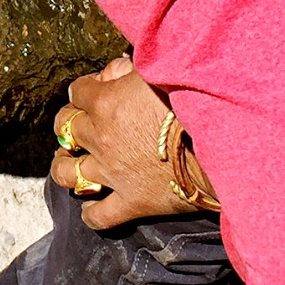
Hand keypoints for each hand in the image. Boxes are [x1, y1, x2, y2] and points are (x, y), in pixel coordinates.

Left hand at [49, 56, 213, 228]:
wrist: (220, 143)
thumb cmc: (191, 100)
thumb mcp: (157, 70)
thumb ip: (127, 69)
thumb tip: (109, 74)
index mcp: (105, 102)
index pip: (77, 91)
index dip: (85, 90)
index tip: (95, 90)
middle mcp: (100, 137)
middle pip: (65, 127)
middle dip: (69, 123)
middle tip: (79, 124)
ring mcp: (112, 173)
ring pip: (67, 173)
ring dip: (64, 166)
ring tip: (68, 162)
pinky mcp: (131, 202)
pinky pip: (98, 216)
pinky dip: (92, 213)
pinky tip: (93, 207)